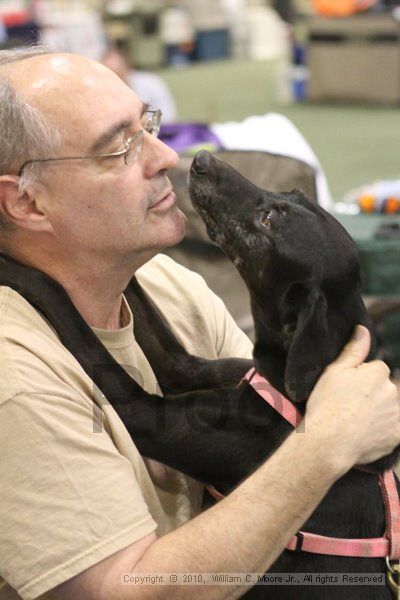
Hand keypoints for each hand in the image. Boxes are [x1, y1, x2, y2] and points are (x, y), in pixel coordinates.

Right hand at [305, 325, 399, 467]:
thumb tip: (363, 330)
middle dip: (373, 395)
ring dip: (380, 412)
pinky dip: (384, 430)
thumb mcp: (334, 372)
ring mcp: (397, 414)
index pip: (376, 370)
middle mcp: (392, 391)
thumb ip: (353, 350)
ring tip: (357, 421)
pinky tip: (367, 433)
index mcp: (378, 372)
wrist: (328, 442)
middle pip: (386, 388)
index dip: (361, 379)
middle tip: (351, 407)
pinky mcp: (397, 435)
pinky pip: (394, 429)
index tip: (348, 390)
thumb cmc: (327, 405)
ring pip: (390, 408)